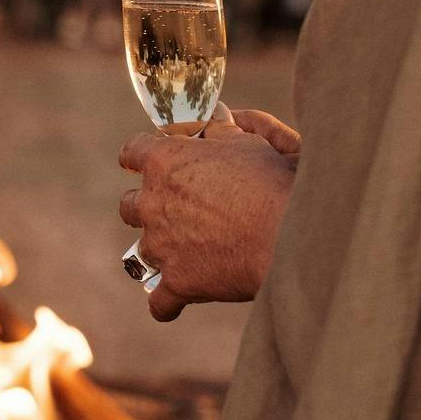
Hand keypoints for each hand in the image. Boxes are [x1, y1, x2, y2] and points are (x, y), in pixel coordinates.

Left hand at [118, 109, 299, 321]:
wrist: (291, 233)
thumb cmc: (273, 181)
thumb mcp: (248, 143)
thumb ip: (222, 130)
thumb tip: (215, 115)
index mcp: (166, 161)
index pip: (132, 152)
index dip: (139, 157)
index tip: (146, 162)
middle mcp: (154, 202)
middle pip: (129, 205)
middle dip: (148, 208)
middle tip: (174, 211)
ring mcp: (161, 245)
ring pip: (139, 252)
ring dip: (158, 251)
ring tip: (181, 254)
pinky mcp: (177, 283)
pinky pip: (159, 302)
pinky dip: (166, 303)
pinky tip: (176, 302)